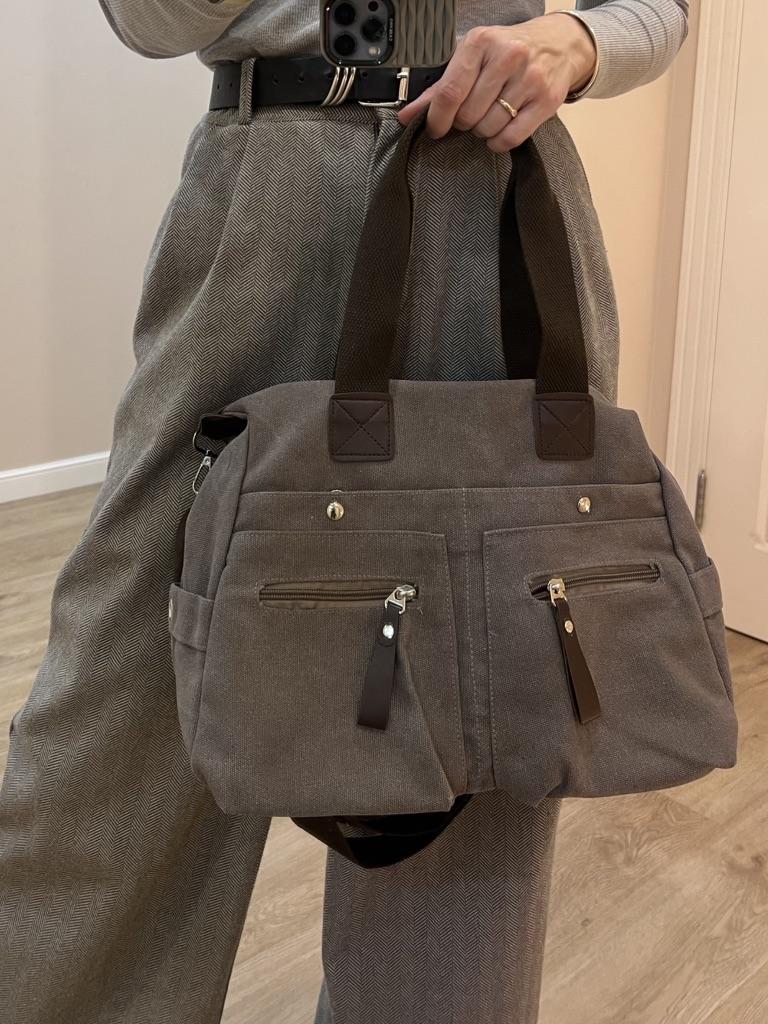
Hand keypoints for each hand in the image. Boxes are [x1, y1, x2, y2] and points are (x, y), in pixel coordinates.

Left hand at [397, 14, 596, 151]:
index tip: (436, 129)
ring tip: (489, 116)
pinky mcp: (546, 100)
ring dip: (482, 131)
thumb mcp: (472, 58)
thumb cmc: (507, 52)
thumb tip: (407, 116)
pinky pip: (511, 138)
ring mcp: (529, 78)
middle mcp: (507, 56)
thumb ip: (439, 89)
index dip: (438, 119)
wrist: (558, 44)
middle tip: (472, 113)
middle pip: (468, 115)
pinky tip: (500, 130)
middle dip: (464, 122)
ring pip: (488, 128)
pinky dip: (499, 142)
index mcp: (481, 42)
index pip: (450, 92)